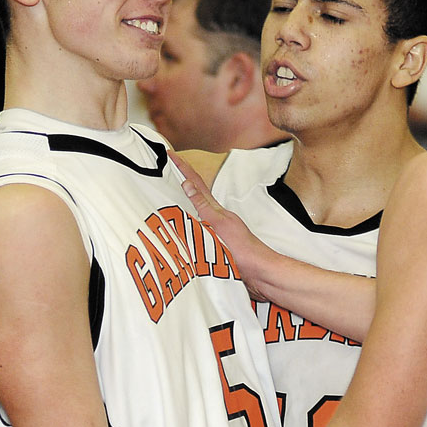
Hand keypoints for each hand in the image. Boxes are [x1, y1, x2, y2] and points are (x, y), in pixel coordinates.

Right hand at [170, 151, 276, 301]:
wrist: (261, 273)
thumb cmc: (244, 250)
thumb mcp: (220, 225)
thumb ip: (203, 206)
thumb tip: (188, 184)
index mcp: (217, 211)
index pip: (196, 185)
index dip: (183, 169)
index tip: (170, 153)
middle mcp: (216, 219)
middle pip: (195, 196)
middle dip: (180, 183)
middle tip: (165, 170)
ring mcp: (217, 233)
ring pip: (195, 214)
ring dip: (183, 204)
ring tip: (168, 197)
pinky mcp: (217, 247)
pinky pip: (197, 232)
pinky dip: (187, 227)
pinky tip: (183, 231)